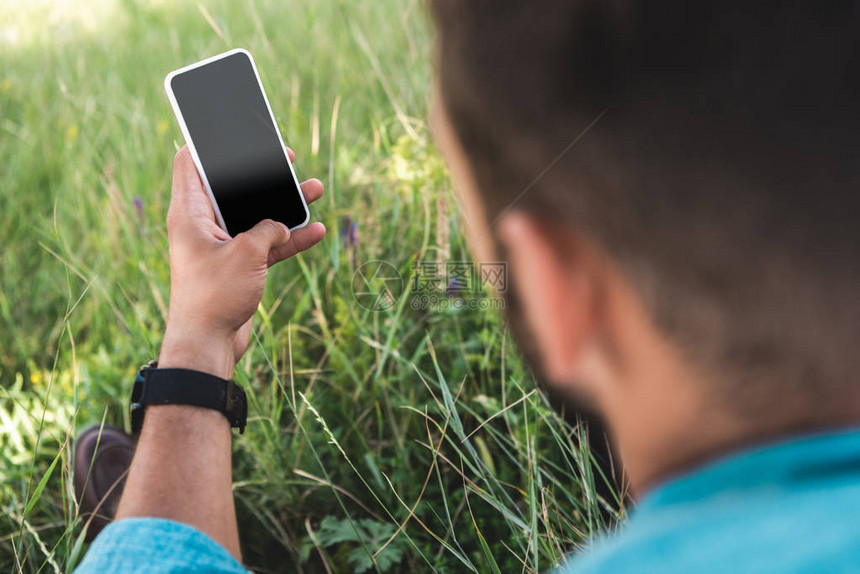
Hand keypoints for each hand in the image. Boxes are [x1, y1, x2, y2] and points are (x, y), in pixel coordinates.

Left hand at [159, 146, 325, 378]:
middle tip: (285, 158)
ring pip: (256, 216)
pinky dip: (289, 238)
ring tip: (313, 189)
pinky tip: (317, 231)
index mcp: (190, 213)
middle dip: (260, 174)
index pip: (190, 163)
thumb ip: (267, 229)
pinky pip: (267, 244)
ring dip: (284, 205)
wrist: (208, 344)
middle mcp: (203, 226)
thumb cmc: (214, 295)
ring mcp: (222, 246)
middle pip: (232, 187)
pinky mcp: (239, 267)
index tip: (231, 132)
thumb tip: (280, 225)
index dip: (208, 144)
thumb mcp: (246, 252)